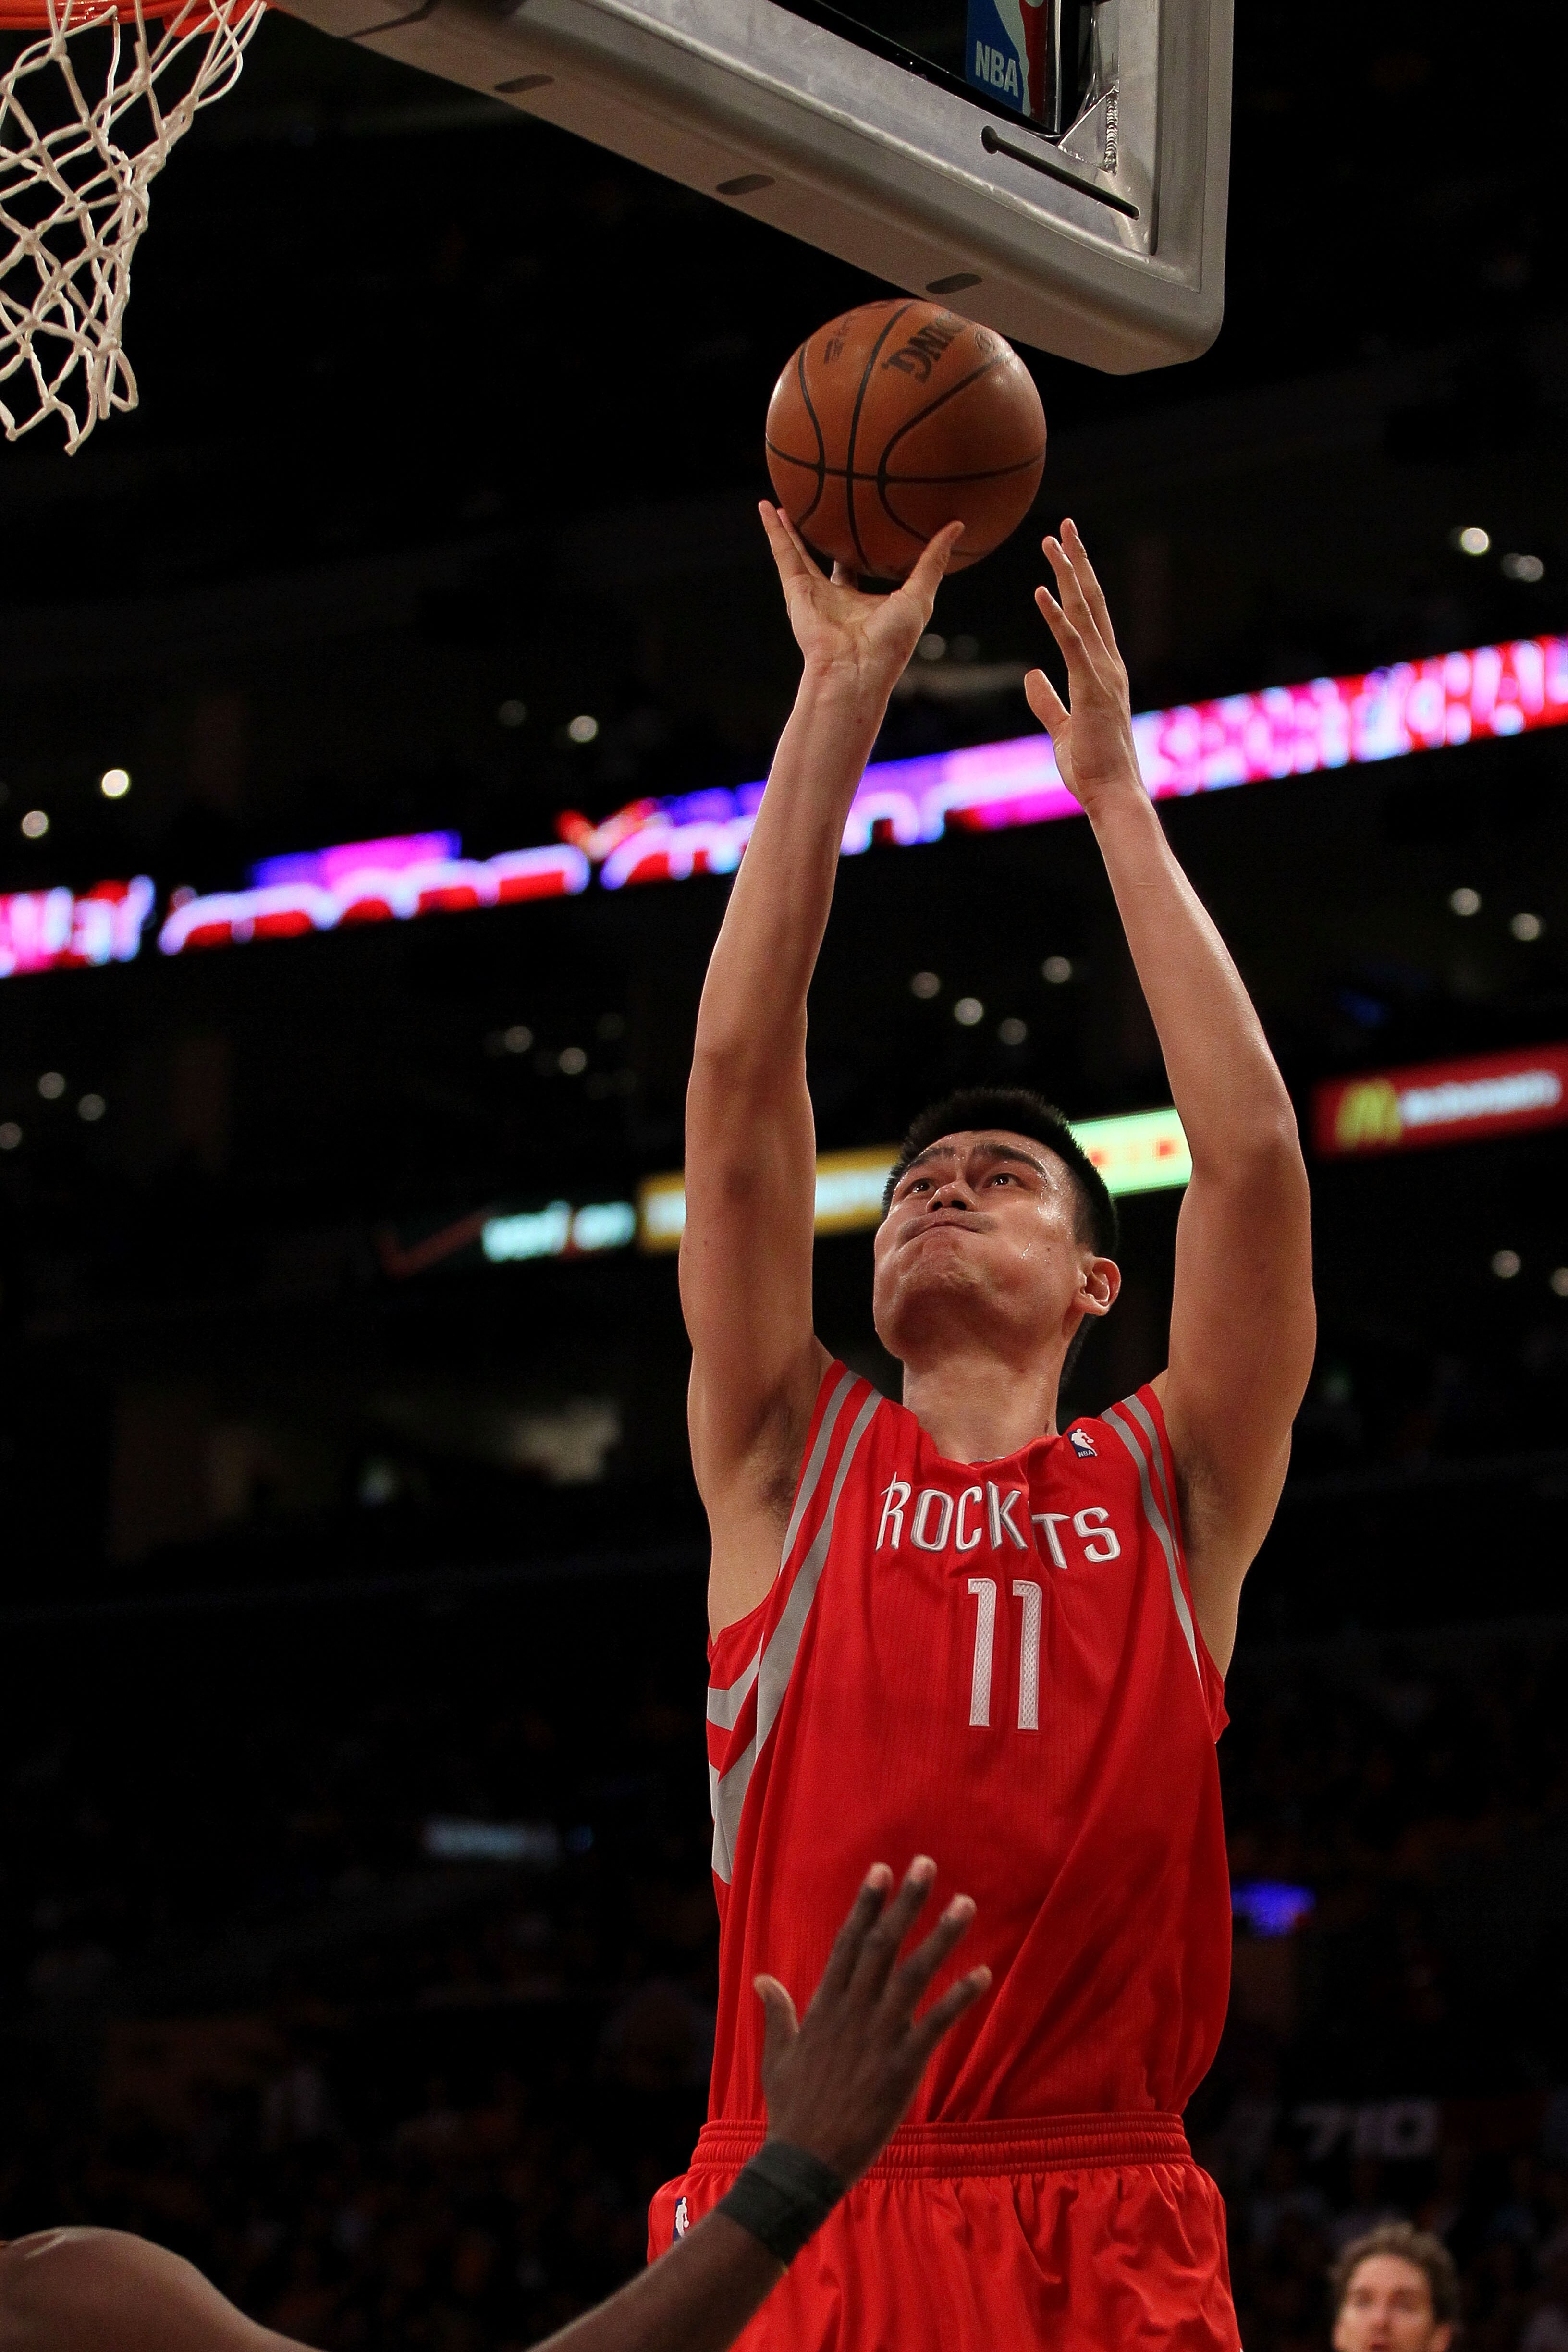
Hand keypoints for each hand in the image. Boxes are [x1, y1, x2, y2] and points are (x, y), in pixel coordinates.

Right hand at [754, 1856, 989, 2186]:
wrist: (802, 2163)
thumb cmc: (792, 2110)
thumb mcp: (777, 2055)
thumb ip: (776, 2013)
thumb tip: (762, 1979)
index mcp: (825, 2006)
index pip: (848, 1943)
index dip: (867, 1906)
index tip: (881, 1871)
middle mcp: (852, 2012)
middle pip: (883, 1945)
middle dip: (906, 1903)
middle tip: (926, 1864)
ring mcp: (877, 2037)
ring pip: (913, 1974)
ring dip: (941, 1937)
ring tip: (966, 1904)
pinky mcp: (901, 2067)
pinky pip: (936, 2024)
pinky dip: (959, 1998)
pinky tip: (983, 1974)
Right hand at [760, 504, 962, 701]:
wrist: (856, 669)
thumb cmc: (891, 642)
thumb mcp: (919, 596)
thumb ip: (933, 560)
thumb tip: (958, 525)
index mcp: (863, 601)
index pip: (861, 569)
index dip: (863, 547)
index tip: (867, 523)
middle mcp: (836, 597)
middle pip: (827, 559)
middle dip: (824, 538)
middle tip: (824, 510)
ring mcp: (813, 594)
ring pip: (798, 552)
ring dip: (788, 529)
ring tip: (783, 502)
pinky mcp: (797, 591)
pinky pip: (784, 553)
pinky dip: (772, 530)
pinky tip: (766, 506)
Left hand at [1025, 519, 1142, 815]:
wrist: (1111, 794)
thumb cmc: (1091, 767)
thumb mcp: (1063, 727)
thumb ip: (1048, 700)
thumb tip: (1031, 677)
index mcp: (1102, 671)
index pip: (1089, 615)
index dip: (1077, 580)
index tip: (1065, 551)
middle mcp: (1108, 664)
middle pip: (1091, 601)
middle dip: (1077, 561)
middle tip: (1065, 526)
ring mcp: (1103, 674)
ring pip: (1085, 613)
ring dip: (1068, 574)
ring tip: (1053, 541)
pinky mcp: (1092, 690)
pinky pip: (1072, 645)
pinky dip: (1057, 617)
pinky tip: (1041, 591)